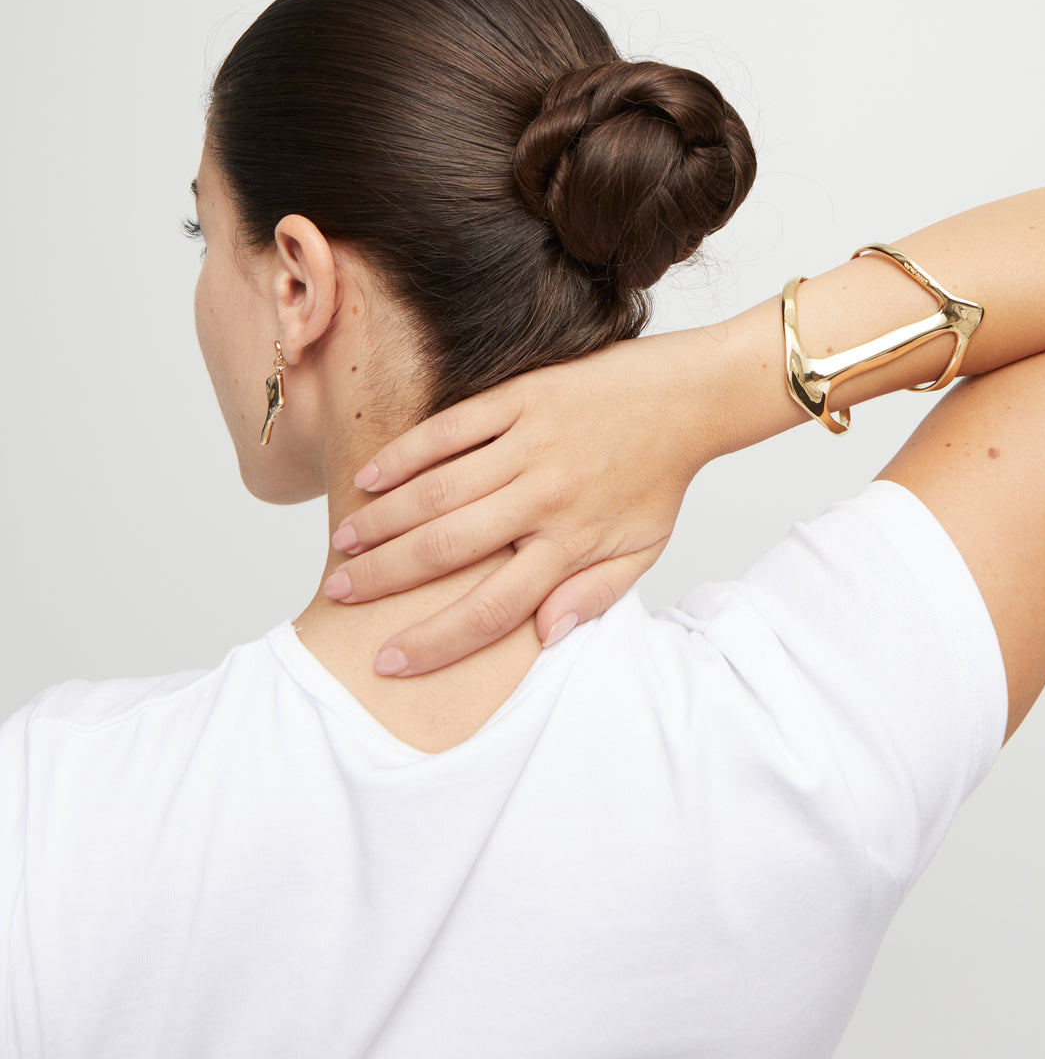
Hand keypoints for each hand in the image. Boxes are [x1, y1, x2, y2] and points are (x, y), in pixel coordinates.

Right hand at [327, 326, 721, 674]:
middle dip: (385, 578)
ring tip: (343, 544)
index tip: (390, 660)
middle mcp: (547, 497)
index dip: (437, 640)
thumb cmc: (659, 479)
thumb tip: (543, 636)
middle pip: (449, 548)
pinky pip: (452, 429)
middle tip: (341, 594)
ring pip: (440, 489)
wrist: (689, 398)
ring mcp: (532, 444)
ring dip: (384, 520)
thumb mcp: (643, 552)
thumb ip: (594, 597)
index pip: (494, 609)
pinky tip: (370, 478)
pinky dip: (406, 454)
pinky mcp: (523, 398)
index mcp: (573, 544)